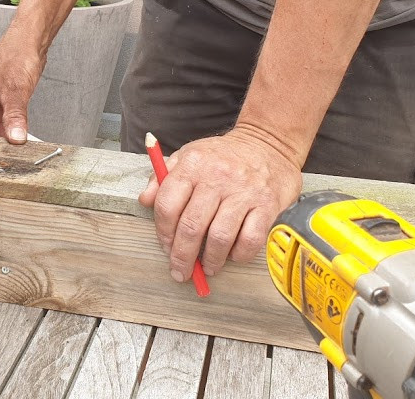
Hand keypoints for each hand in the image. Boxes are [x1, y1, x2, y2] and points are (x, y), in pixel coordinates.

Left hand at [138, 128, 302, 280]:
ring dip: (210, 260)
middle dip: (182, 256)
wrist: (269, 144)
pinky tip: (233, 255)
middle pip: (191, 226)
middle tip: (181, 271)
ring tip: (208, 267)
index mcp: (192, 164)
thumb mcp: (188, 156)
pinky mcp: (267, 204)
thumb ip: (163, 178)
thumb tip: (145, 201)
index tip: (166, 247)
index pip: (168, 205)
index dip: (163, 233)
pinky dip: (239, 254)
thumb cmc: (224, 156)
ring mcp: (243, 191)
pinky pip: (250, 239)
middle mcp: (217, 176)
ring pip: (219, 237)